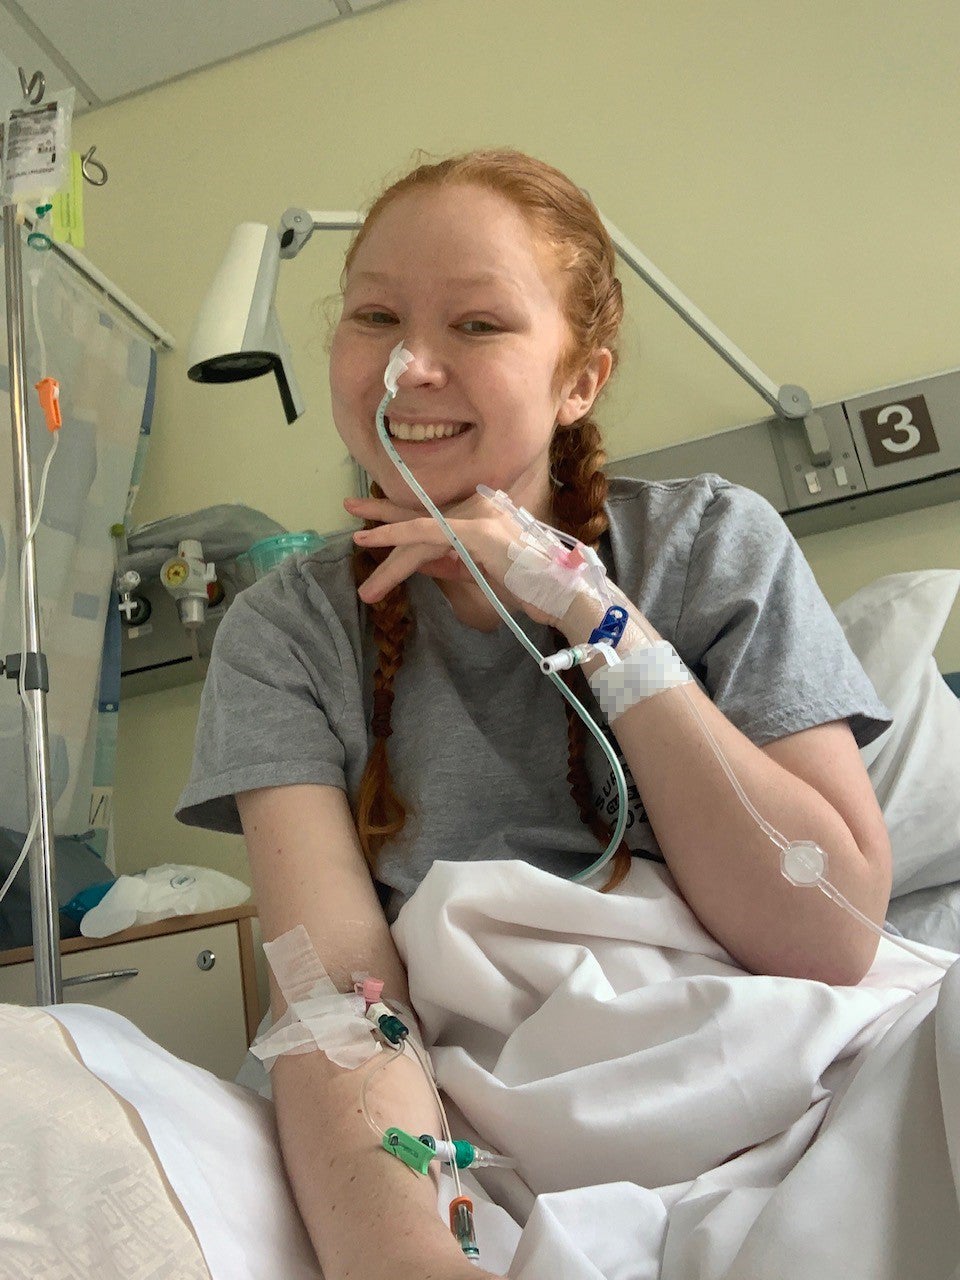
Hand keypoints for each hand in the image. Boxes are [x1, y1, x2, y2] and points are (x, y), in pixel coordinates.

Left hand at [345, 492, 556, 624]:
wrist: (563, 596)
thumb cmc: (529, 589)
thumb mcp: (476, 573)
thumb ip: (447, 562)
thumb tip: (415, 560)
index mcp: (480, 516)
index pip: (433, 516)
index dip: (399, 518)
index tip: (370, 520)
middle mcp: (480, 507)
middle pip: (422, 516)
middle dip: (383, 518)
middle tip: (349, 509)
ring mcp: (480, 516)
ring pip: (421, 536)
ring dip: (391, 564)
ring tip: (368, 589)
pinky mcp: (478, 531)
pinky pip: (429, 532)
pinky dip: (400, 537)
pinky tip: (374, 541)